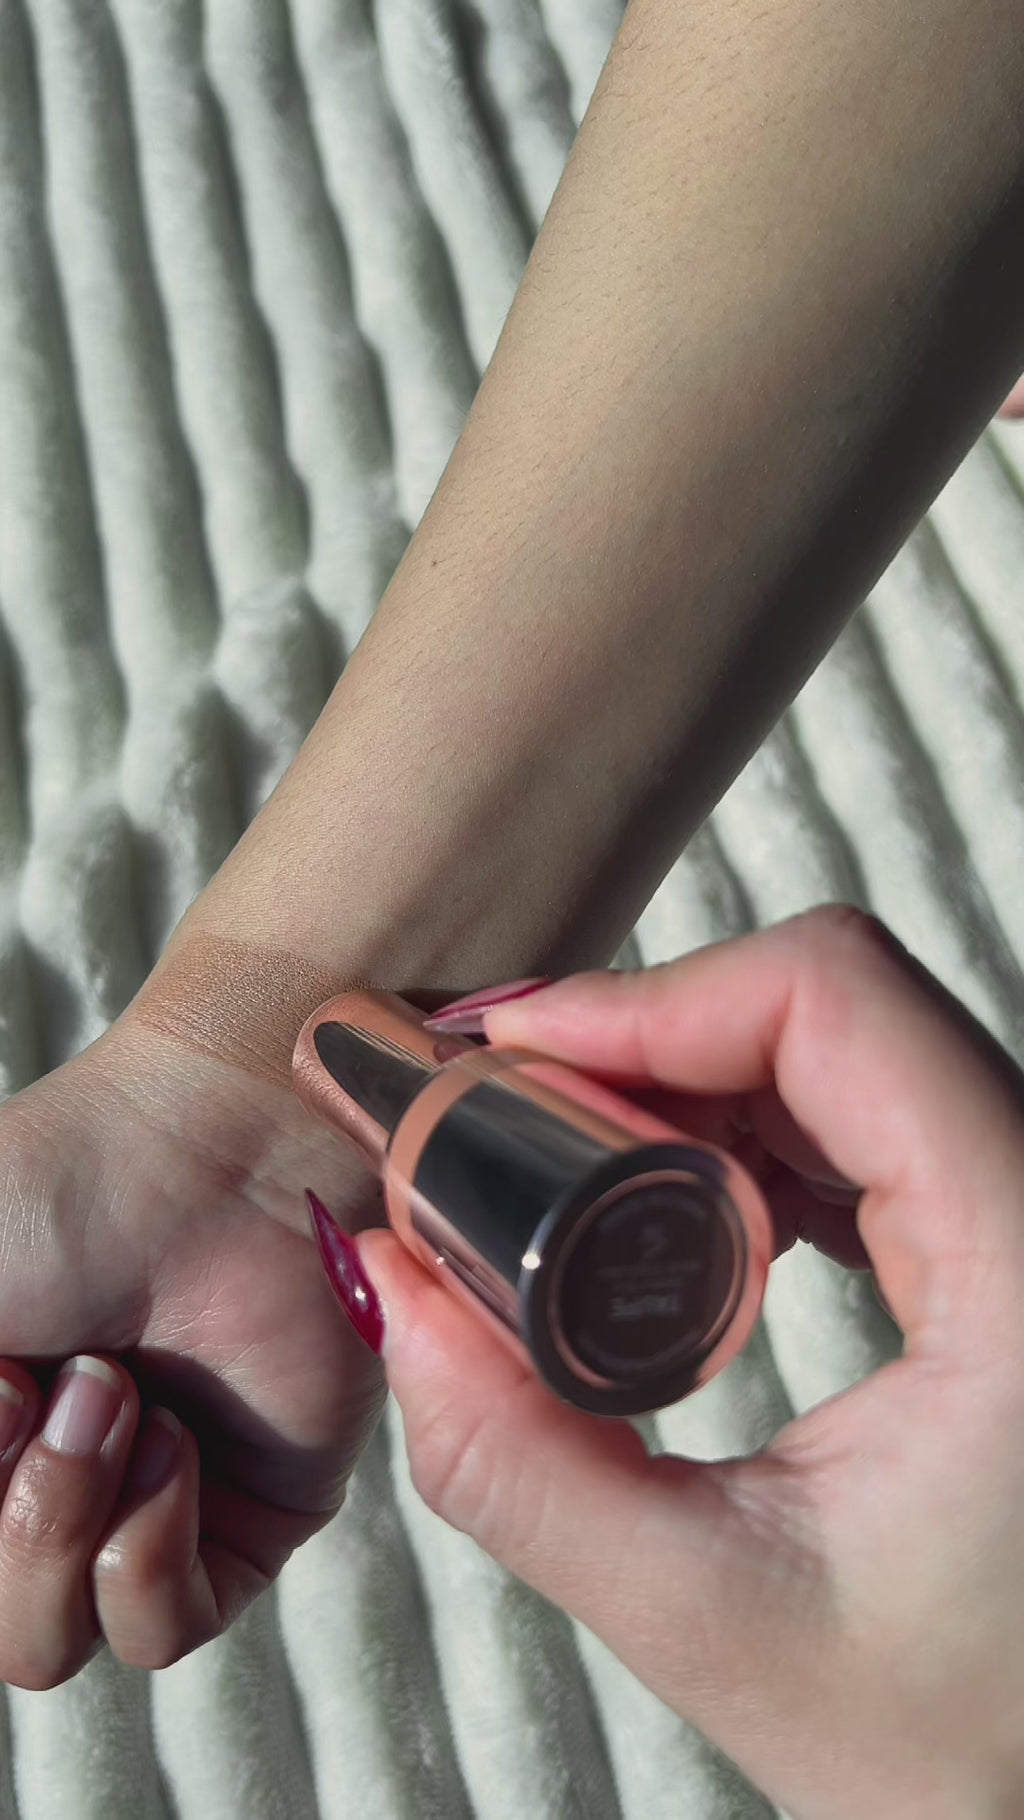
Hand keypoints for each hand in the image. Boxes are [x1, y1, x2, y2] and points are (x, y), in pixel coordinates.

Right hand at [0, 989, 383, 1687]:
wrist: (220, 1150)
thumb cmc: (59, 1193)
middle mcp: (48, 1484)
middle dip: (7, 1513)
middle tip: (55, 1378)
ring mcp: (142, 1510)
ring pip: (52, 1644)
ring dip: (64, 1522)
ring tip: (118, 1391)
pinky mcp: (246, 1520)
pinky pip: (163, 1628)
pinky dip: (147, 1547)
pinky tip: (174, 1442)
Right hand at [358, 907, 1023, 1819]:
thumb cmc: (962, 1751)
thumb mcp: (711, 1621)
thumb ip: (513, 1459)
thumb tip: (382, 1279)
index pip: (838, 1004)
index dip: (655, 999)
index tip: (511, 1056)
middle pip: (837, 1005)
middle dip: (649, 1031)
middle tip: (498, 1102)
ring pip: (853, 1043)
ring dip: (691, 1072)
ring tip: (555, 1143)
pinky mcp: (1010, 1240)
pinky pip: (874, 1112)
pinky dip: (750, 1122)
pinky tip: (662, 1185)